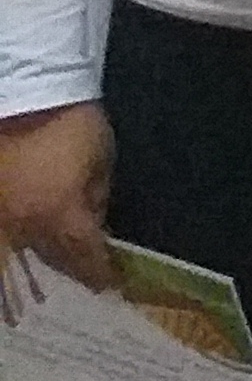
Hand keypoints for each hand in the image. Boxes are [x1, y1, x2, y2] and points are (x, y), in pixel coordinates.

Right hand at [0, 104, 111, 282]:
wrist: (26, 97)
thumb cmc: (73, 125)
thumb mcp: (101, 161)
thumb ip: (98, 199)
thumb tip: (96, 224)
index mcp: (59, 214)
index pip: (85, 254)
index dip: (99, 271)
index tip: (110, 283)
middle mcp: (25, 225)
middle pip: (51, 257)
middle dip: (70, 268)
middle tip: (84, 278)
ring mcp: (1, 217)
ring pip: (23, 250)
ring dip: (41, 258)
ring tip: (56, 268)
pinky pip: (8, 233)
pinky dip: (20, 241)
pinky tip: (29, 244)